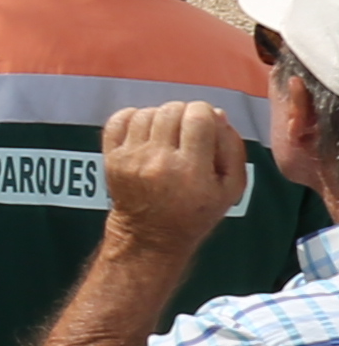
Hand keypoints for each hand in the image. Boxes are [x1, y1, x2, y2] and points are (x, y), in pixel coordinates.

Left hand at [101, 98, 249, 244]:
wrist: (151, 234)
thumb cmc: (193, 213)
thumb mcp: (230, 189)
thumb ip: (232, 149)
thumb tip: (217, 115)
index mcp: (192, 171)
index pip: (198, 117)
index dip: (205, 112)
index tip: (206, 122)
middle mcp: (159, 162)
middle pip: (172, 110)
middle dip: (185, 113)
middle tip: (188, 130)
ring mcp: (132, 159)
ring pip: (147, 112)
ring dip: (160, 116)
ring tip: (168, 133)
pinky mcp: (112, 158)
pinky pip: (118, 120)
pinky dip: (133, 117)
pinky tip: (146, 131)